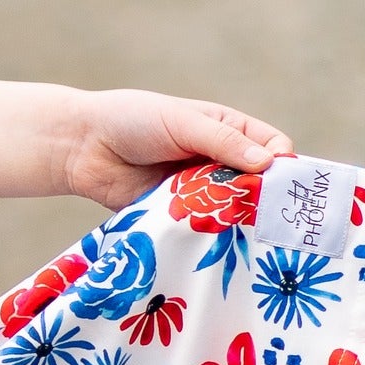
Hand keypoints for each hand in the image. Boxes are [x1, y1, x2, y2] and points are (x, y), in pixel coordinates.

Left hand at [65, 90, 292, 214]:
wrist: (83, 147)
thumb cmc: (133, 121)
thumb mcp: (182, 123)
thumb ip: (223, 142)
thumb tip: (268, 163)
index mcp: (227, 131)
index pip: (272, 148)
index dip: (281, 164)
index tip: (280, 180)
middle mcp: (220, 162)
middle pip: (258, 185)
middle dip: (265, 198)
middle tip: (270, 215)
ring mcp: (201, 191)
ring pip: (234, 210)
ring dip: (239, 219)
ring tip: (247, 231)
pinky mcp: (180, 216)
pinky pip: (204, 228)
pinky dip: (212, 234)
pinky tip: (219, 243)